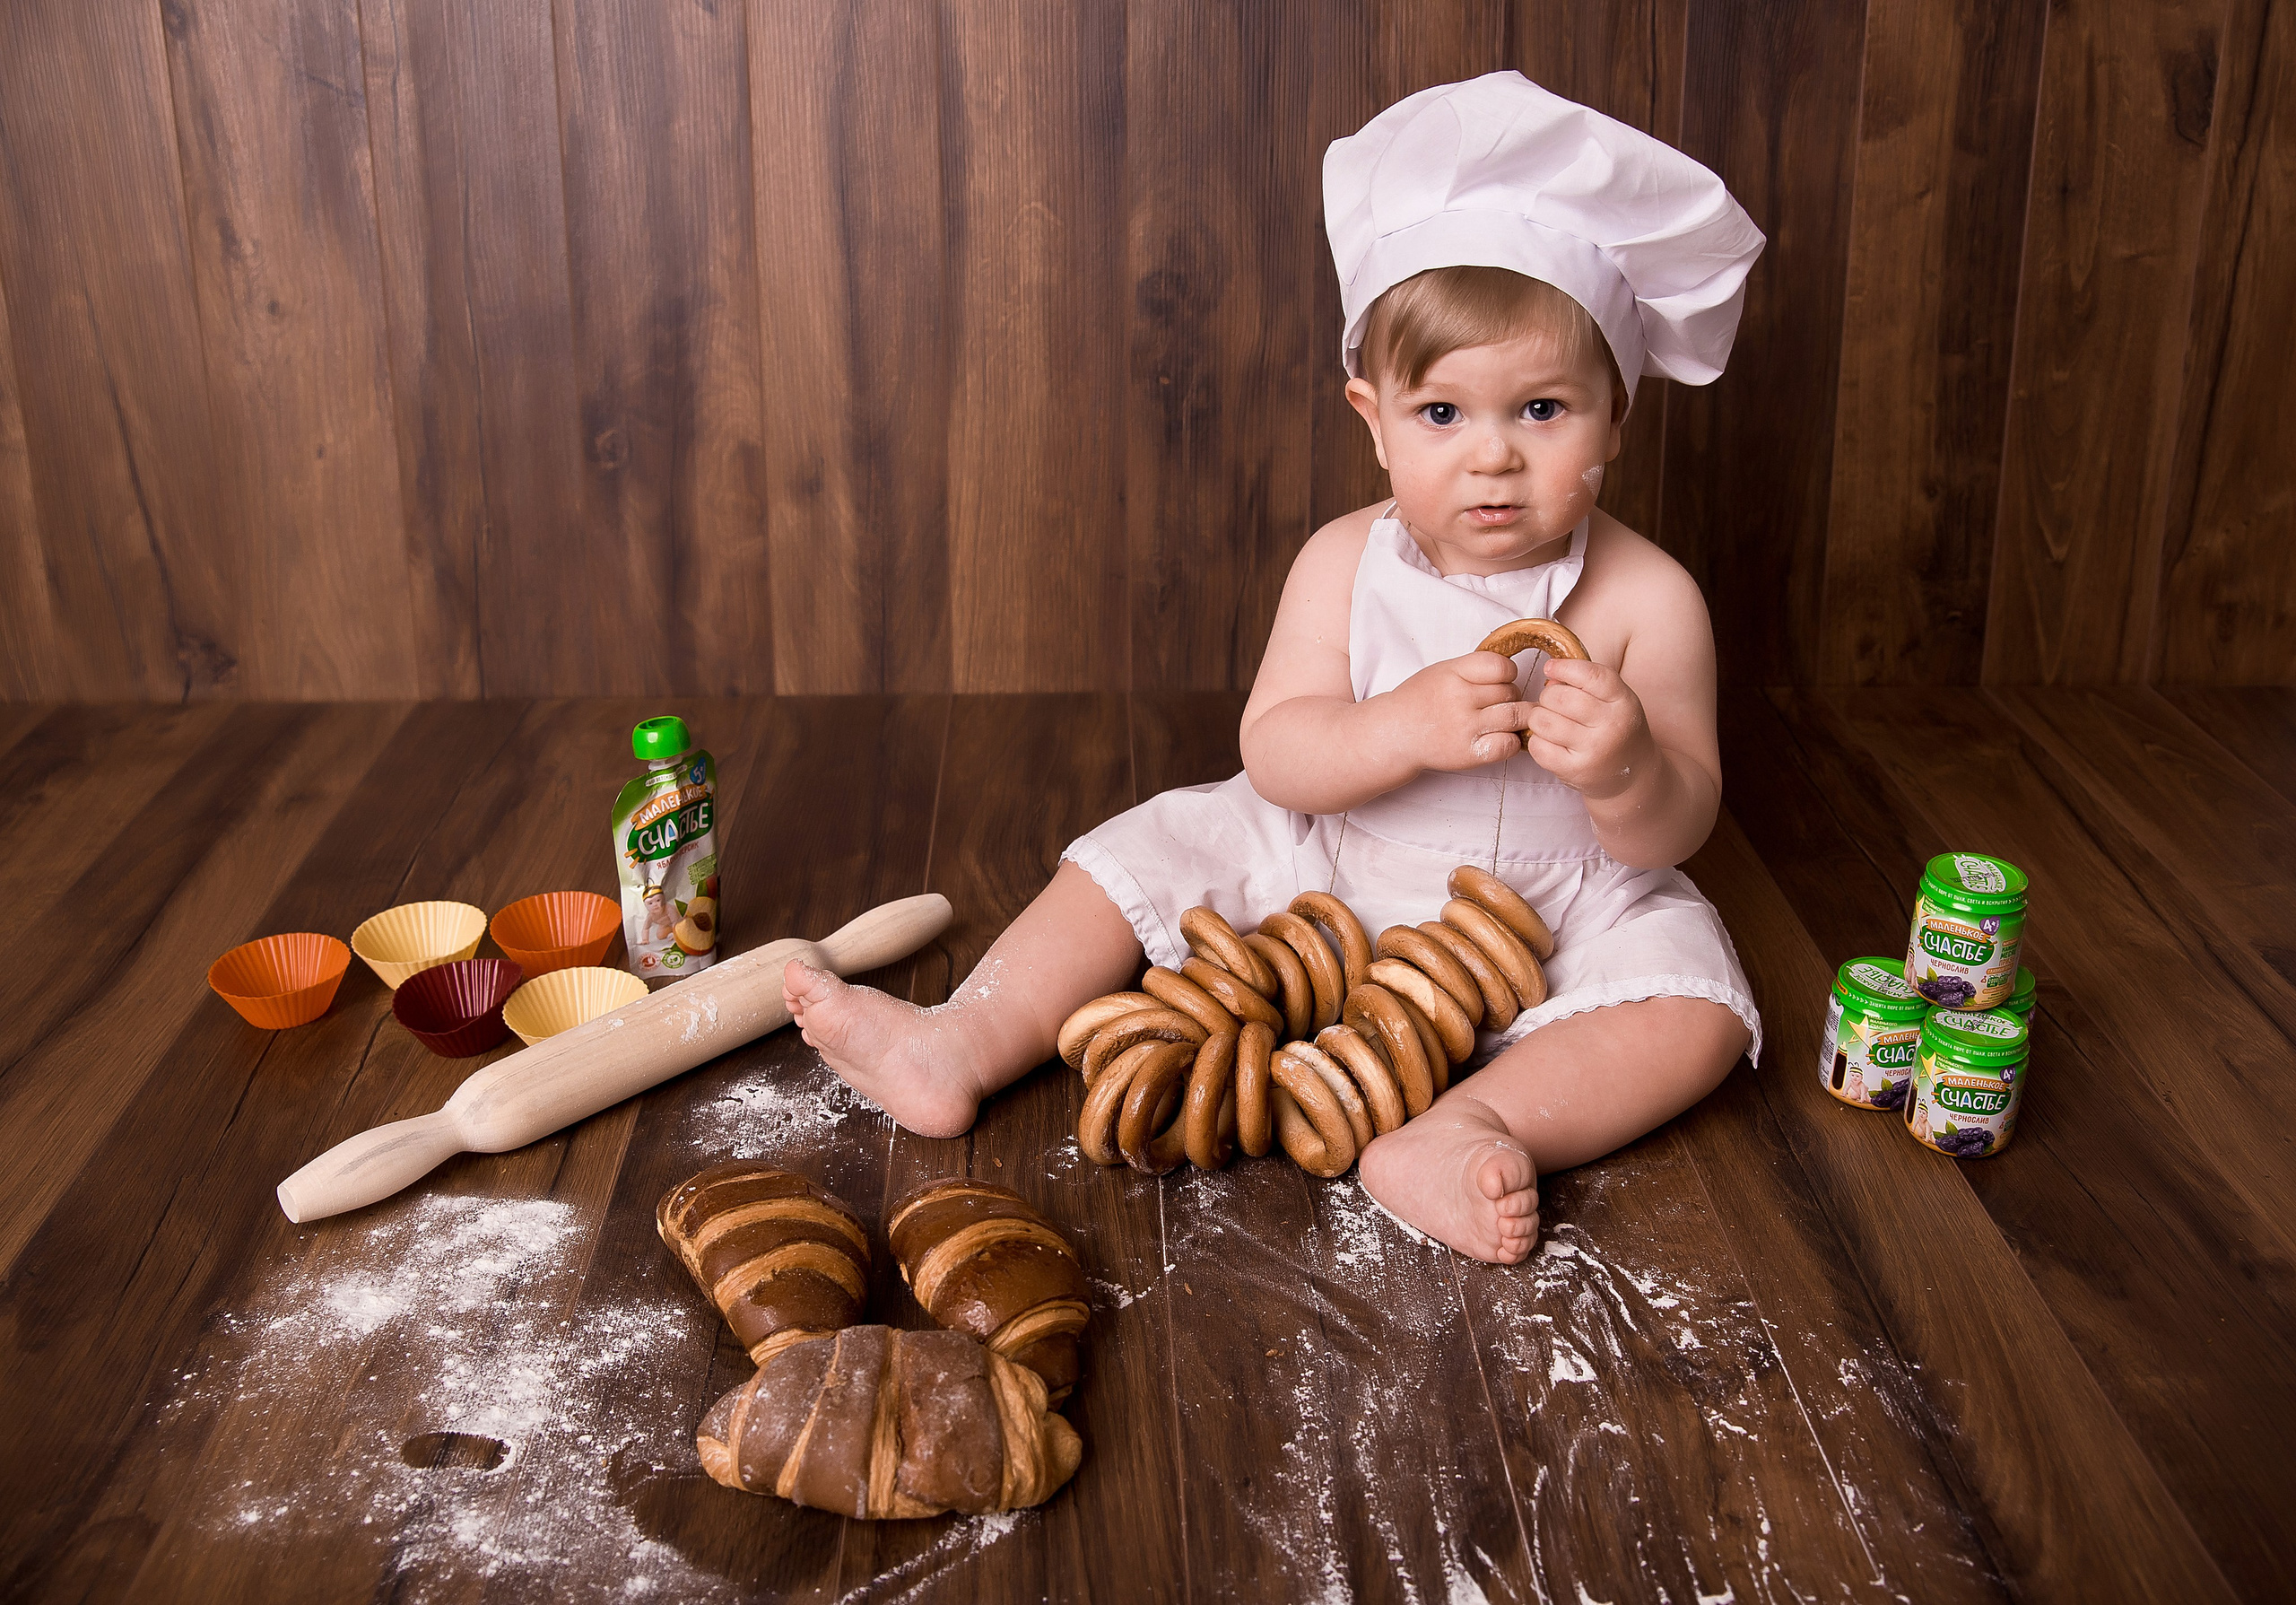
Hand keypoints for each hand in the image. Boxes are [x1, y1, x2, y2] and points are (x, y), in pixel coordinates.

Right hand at [1375, 652, 1534, 773]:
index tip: (1500, 681)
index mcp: (1453, 673)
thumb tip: (1512, 671)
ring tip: (1505, 720)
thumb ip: (1474, 669)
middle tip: (1499, 703)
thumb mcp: (1442, 671)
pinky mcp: (1469, 754)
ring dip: (1517, 719)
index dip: (1508, 674)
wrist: (1395, 734)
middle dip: (1511, 697)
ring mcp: (1465, 727)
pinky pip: (1509, 744)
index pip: (1501, 666)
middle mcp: (1459, 698)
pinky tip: (1499, 737)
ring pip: (1515, 716)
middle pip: (1511, 692)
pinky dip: (1511, 741)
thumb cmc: (1420, 701)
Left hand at [1525, 659, 1658, 799]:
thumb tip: (1550, 676)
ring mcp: (1593, 751)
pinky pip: (1538, 746)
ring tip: (1550, 722)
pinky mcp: (1575, 771)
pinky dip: (1537, 741)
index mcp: (1624, 702)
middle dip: (1548, 696)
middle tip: (1553, 703)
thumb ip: (1588, 684)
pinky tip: (1550, 742)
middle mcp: (1612, 726)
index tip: (1550, 668)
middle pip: (1559, 697)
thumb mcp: (1616, 701)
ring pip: (1543, 721)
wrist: (1634, 775)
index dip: (1564, 668)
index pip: (1591, 675)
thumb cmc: (1618, 731)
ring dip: (1538, 718)